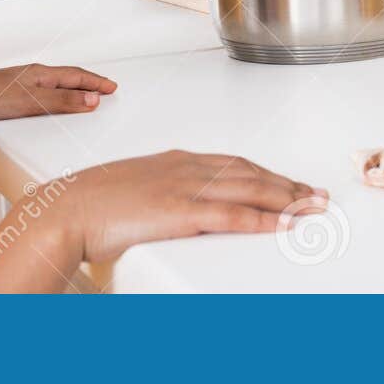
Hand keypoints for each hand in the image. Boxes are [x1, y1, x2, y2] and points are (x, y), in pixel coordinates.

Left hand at [0, 64, 115, 139]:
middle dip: (87, 84)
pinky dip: (55, 100)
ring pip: (54, 86)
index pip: (76, 76)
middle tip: (104, 90)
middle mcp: (31, 76)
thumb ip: (62, 101)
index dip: (95, 83)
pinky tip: (50, 107)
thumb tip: (91, 99)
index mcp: (40, 74)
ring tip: (83, 97)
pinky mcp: (9, 98)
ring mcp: (20, 86)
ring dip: (71, 91)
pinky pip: (41, 95)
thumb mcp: (32, 101)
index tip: (111, 87)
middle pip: (67, 79)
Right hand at [58, 151, 328, 264]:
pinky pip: (231, 214)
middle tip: (317, 194)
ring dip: (287, 198)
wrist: (67, 208)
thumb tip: (173, 206)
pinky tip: (282, 223)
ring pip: (249, 189)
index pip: (235, 164)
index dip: (267, 173)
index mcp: (176, 161)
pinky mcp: (180, 210)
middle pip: (250, 173)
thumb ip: (161, 192)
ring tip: (313, 207)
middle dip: (288, 184)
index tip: (290, 183)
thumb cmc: (91, 203)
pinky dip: (262, 218)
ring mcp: (184, 187)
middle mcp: (186, 168)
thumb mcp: (134, 189)